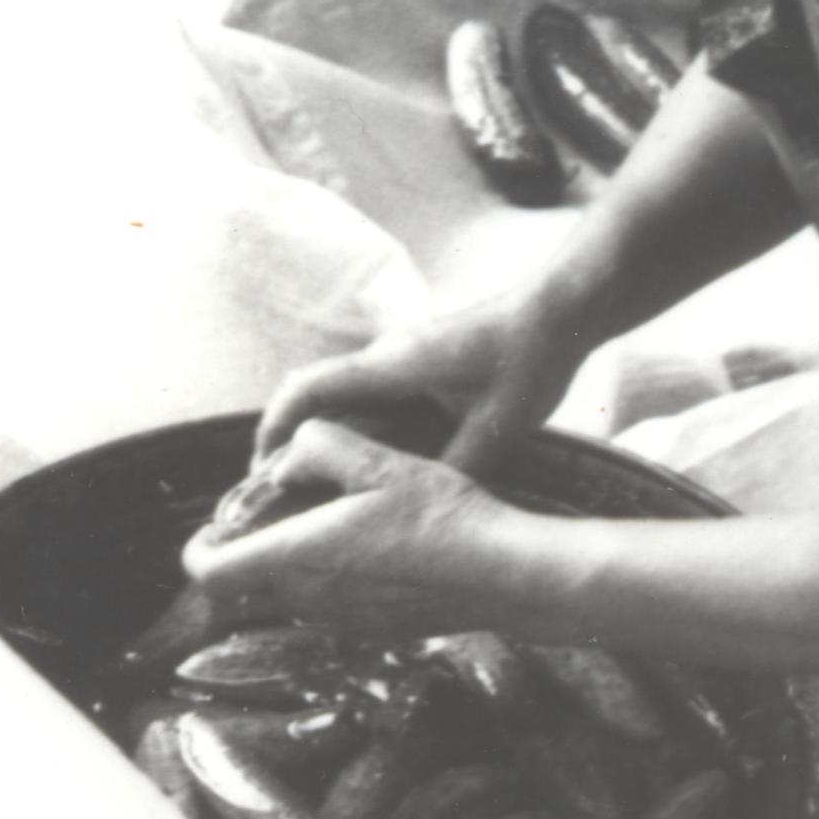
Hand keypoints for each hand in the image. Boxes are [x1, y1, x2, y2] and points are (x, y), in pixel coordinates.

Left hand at [188, 418, 512, 638]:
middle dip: (246, 551)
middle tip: (274, 511)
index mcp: (301, 557)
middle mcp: (312, 600)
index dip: (199, 549)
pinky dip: (329, 579)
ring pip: (288, 597)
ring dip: (289, 564)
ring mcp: (342, 622)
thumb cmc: (445, 517)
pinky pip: (328, 607)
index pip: (209, 574)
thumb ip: (319, 447)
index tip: (216, 525)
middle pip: (246, 587)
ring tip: (327, 521)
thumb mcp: (380, 461)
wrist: (504, 576)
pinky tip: (371, 546)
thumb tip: (286, 458)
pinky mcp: (373, 630)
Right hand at [255, 289, 590, 473]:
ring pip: (343, 392)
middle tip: (279, 488)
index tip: (259, 468)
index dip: (274, 426)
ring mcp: (404, 354)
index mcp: (392, 365)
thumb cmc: (529, 360)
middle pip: (314, 391)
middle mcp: (387, 355)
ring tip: (315, 483)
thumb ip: (454, 467)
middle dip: (287, 435)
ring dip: (323, 430)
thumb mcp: (496, 428)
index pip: (307, 389)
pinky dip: (355, 423)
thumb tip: (416, 508)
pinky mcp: (422, 360)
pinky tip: (368, 460)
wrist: (559, 310)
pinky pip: (371, 391)